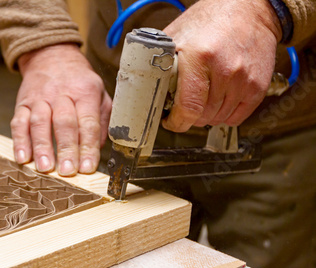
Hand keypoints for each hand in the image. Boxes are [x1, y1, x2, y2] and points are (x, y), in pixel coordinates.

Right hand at [12, 43, 111, 175]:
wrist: (51, 56)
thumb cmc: (78, 81)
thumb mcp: (99, 93)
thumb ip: (102, 120)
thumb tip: (98, 148)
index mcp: (85, 92)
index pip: (88, 122)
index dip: (88, 146)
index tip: (88, 167)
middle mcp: (61, 94)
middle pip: (64, 123)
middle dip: (66, 149)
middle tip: (67, 171)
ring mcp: (40, 99)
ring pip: (40, 123)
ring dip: (42, 147)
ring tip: (45, 168)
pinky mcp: (22, 104)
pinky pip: (19, 123)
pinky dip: (19, 142)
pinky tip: (23, 158)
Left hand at [162, 0, 281, 131]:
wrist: (249, 9)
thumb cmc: (210, 20)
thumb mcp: (177, 35)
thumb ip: (161, 61)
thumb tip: (144, 85)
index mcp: (199, 57)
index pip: (188, 108)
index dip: (176, 122)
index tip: (170, 121)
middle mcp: (225, 69)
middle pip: (202, 116)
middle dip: (189, 117)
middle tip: (184, 106)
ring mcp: (244, 79)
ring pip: (218, 118)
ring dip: (207, 115)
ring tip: (201, 99)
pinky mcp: (258, 85)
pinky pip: (237, 117)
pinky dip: (225, 115)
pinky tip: (218, 101)